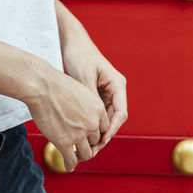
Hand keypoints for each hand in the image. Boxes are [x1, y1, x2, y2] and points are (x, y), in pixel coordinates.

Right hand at [28, 67, 110, 173]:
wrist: (41, 86)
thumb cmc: (56, 84)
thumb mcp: (80, 91)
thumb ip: (85, 105)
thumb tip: (82, 113)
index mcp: (98, 109)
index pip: (103, 128)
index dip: (95, 132)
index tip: (89, 135)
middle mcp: (92, 123)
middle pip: (96, 141)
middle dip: (88, 143)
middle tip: (80, 145)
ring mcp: (79, 134)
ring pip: (86, 154)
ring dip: (81, 155)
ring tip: (75, 155)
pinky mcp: (65, 142)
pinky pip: (71, 160)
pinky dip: (70, 164)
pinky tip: (67, 164)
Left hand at [59, 28, 127, 152]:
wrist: (71, 41)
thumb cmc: (79, 55)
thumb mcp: (84, 77)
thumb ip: (90, 99)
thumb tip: (92, 122)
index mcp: (117, 85)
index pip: (120, 113)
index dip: (112, 130)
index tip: (101, 141)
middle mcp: (115, 90)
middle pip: (114, 119)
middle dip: (104, 135)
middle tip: (92, 151)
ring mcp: (106, 93)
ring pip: (105, 119)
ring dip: (97, 132)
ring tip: (86, 147)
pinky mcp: (97, 94)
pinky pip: (97, 113)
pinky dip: (91, 123)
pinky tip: (81, 133)